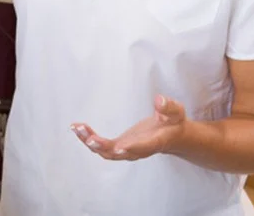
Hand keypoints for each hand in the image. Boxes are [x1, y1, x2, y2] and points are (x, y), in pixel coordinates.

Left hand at [71, 95, 186, 160]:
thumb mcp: (176, 112)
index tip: (119, 148)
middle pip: (118, 153)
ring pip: (105, 152)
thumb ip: (168, 107)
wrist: (171, 136)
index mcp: (154, 142)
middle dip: (103, 146)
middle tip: (89, 138)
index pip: (143, 147)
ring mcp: (126, 150)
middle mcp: (137, 150)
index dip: (131, 149)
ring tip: (77, 128)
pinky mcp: (118, 147)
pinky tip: (77, 128)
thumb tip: (159, 100)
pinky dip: (88, 139)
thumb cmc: (173, 123)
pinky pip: (101, 146)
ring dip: (90, 142)